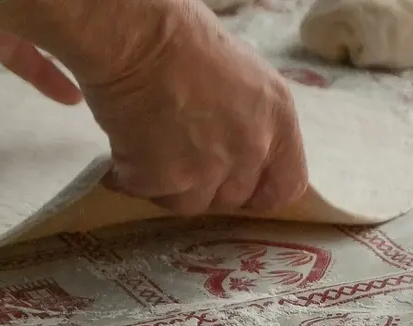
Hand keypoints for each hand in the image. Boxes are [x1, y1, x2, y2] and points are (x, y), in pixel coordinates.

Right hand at [77, 3, 307, 214]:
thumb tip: (239, 148)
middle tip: (181, 157)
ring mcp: (210, 168)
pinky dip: (134, 179)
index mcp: (278, 119)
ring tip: (149, 150)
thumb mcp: (246, 78)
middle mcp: (252, 148)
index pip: (287, 185)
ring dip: (170, 185)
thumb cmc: (184, 39)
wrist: (135, 35)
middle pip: (235, 197)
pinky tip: (125, 153)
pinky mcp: (167, 178)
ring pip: (193, 203)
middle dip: (208, 184)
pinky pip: (153, 195)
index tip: (242, 189)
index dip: (262, 192)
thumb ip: (253, 120)